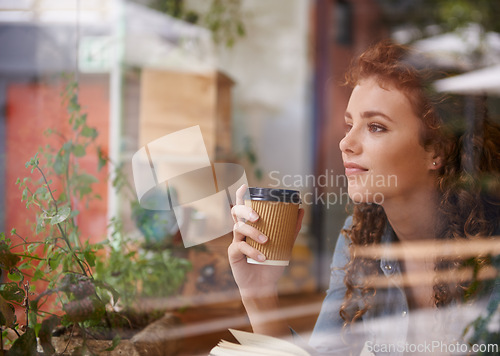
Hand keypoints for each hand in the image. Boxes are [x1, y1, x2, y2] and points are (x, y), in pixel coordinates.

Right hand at [228, 184, 303, 298]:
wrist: (264, 285)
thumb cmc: (272, 263)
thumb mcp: (285, 244)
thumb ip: (292, 228)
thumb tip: (301, 209)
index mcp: (251, 225)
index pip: (243, 206)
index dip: (241, 195)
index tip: (244, 187)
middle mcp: (241, 231)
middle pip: (236, 212)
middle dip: (245, 210)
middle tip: (257, 217)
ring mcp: (236, 241)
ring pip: (238, 228)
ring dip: (252, 232)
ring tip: (266, 241)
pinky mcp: (233, 253)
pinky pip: (240, 247)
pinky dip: (252, 251)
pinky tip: (262, 257)